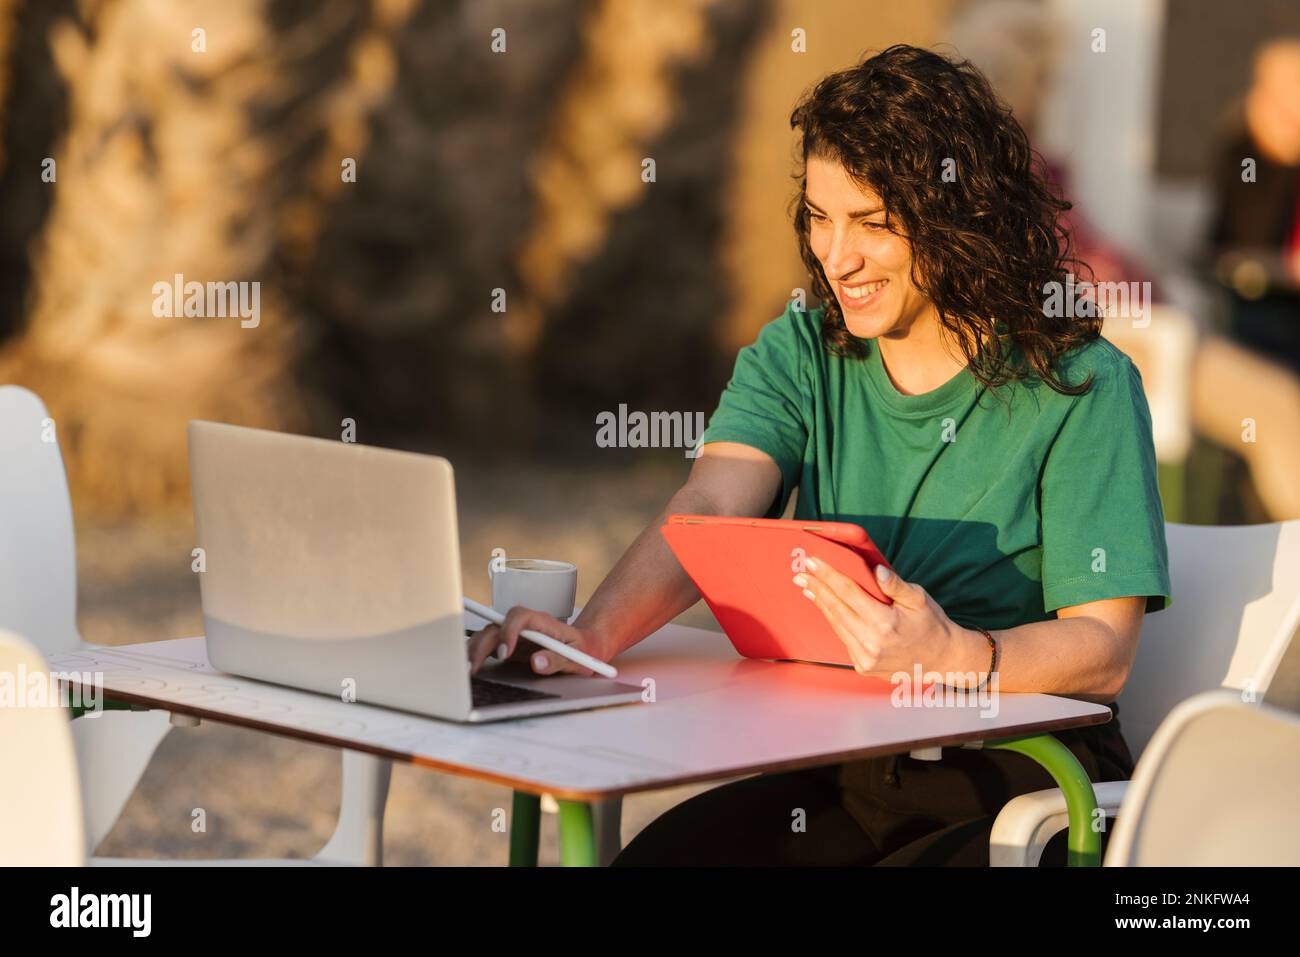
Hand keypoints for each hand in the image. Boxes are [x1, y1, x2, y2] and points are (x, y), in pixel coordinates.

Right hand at [467, 606, 610, 676]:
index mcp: (543, 623)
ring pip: (488, 634)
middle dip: (483, 645)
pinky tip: (470, 669)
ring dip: (475, 649)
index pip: (520, 617)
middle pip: (497, 625)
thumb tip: (537, 662)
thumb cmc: (585, 650)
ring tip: (467, 671)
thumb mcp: (579, 657)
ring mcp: (516, 635)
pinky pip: (489, 646)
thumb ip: (559, 660)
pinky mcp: (510, 647)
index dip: (509, 631)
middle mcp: (525, 626)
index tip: (504, 654)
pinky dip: (477, 655)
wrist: (587, 647)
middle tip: (474, 668)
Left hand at [793, 556, 968, 677]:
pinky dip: (834, 621)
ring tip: (809, 588)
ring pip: (836, 624)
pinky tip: (827, 608)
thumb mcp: (919, 599)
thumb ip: (895, 585)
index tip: (812, 563)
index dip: (828, 575)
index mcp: (885, 623)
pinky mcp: (862, 666)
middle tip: (800, 573)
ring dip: (821, 604)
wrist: (942, 660)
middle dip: (817, 588)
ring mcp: (865, 658)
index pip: (848, 592)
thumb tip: (876, 570)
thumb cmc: (932, 625)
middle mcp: (871, 643)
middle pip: (836, 608)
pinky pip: (843, 638)